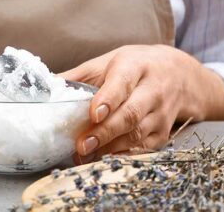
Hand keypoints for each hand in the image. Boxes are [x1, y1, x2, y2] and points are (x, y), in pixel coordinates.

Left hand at [61, 45, 223, 161]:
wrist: (180, 75)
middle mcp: (152, 90)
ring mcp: (161, 114)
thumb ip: (77, 76)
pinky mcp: (163, 134)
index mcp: (135, 67)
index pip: (122, 83)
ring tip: (85, 155)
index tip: (93, 113)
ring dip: (110, 148)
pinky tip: (102, 161)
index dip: (108, 99)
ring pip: (137, 134)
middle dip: (105, 131)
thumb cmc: (135, 67)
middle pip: (130, 114)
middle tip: (82, 144)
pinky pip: (144, 149)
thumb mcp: (107, 62)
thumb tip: (43, 88)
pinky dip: (122, 157)